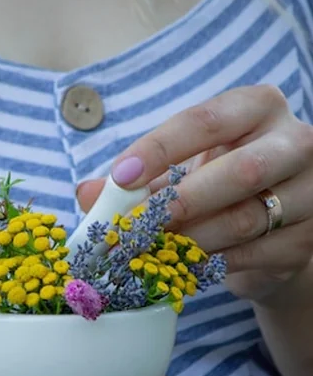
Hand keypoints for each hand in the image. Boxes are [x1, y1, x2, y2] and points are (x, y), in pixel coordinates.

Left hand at [78, 86, 312, 303]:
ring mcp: (312, 191)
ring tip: (149, 252)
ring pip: (247, 219)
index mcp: (257, 107)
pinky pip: (255, 254)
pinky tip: (181, 268)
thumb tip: (86, 194)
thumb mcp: (179, 171)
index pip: (205, 121)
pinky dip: (211, 265)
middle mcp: (296, 141)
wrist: (275, 227)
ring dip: (190, 240)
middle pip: (240, 171)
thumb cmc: (219, 185)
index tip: (119, 178)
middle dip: (180, 202)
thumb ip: (138, 179)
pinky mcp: (309, 238)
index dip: (159, 149)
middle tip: (136, 226)